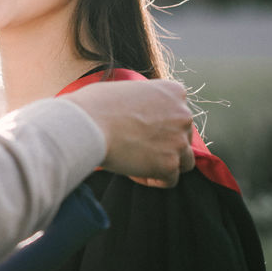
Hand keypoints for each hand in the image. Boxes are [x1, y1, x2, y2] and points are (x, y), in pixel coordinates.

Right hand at [64, 79, 194, 186]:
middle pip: (184, 136)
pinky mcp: (170, 164)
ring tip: (138, 162)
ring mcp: (179, 141)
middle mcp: (183, 114)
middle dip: (164, 144)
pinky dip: (153, 179)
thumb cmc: (96, 104)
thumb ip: (144, 101)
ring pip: (184, 160)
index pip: (179, 114)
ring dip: (165, 163)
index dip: (159, 124)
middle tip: (136, 147)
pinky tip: (132, 171)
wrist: (87, 123)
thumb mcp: (126, 90)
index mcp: (174, 92)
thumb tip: (140, 115)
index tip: (139, 130)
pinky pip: (170, 180)